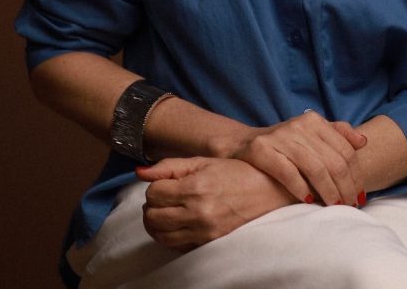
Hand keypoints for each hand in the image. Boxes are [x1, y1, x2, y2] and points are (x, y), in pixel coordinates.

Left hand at [136, 156, 294, 250]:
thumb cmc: (235, 172)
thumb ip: (169, 166)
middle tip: (163, 196)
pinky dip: (169, 234)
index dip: (155, 186)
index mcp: (196, 188)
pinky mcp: (208, 243)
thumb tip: (139, 172)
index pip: (153, 193)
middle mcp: (198, 213)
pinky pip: (175, 245)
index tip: (165, 182)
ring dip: (156, 221)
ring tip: (167, 209)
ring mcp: (203, 231)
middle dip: (152, 204)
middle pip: (152, 215)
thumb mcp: (203, 161)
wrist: (267, 191)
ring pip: (160, 234)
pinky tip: (177, 222)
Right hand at [231, 112, 366, 206]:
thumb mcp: (312, 134)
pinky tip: (309, 200)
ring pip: (315, 168)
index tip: (360, 194)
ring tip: (334, 206)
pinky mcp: (262, 149)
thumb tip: (363, 141)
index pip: (345, 150)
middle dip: (346, 187)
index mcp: (315, 121)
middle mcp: (300, 125)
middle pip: (333, 161)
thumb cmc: (287, 144)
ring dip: (328, 191)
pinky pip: (288, 172)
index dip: (356, 175)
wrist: (246, 143)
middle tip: (350, 205)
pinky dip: (301, 189)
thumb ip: (338, 134)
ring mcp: (281, 137)